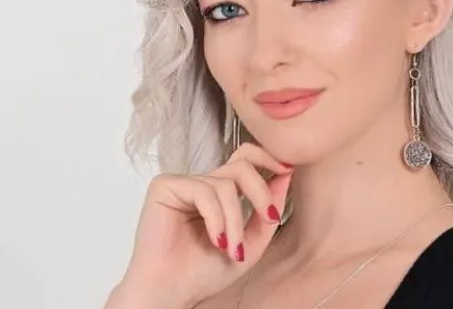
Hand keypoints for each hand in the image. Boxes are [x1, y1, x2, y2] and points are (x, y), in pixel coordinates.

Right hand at [104, 143, 293, 308]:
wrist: (172, 293)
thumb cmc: (203, 273)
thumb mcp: (250, 243)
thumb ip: (266, 211)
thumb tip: (285, 175)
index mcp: (219, 193)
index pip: (245, 159)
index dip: (268, 158)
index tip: (288, 170)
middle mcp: (201, 184)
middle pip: (241, 164)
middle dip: (260, 191)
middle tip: (269, 218)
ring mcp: (182, 183)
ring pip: (226, 184)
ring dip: (236, 220)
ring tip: (232, 249)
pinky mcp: (164, 187)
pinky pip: (204, 191)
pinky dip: (216, 218)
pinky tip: (216, 240)